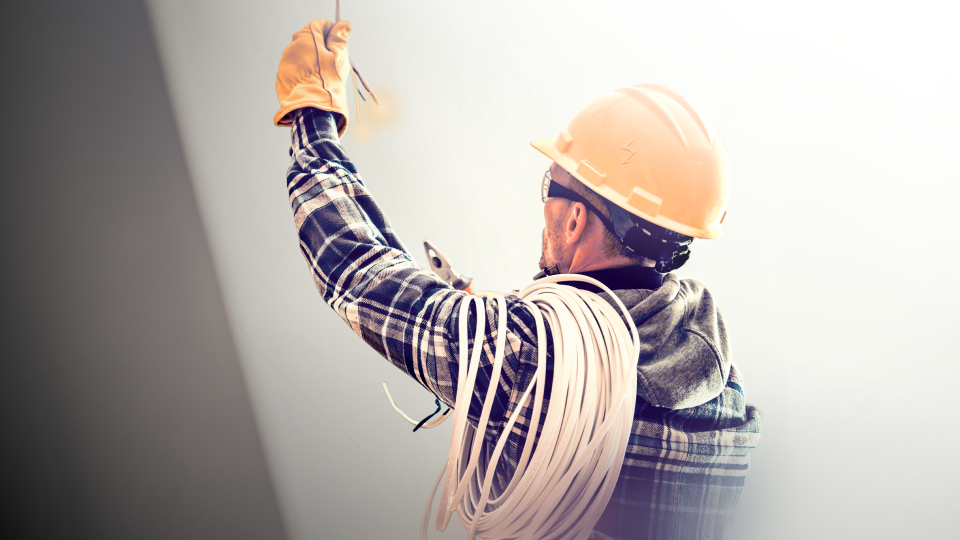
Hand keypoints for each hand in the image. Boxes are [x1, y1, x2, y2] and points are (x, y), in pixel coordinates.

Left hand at [273, 19, 351, 136]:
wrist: (313, 107)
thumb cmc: (328, 81)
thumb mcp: (339, 57)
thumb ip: (339, 38)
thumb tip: (343, 25)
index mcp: (306, 38)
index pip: (318, 25)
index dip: (330, 32)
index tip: (338, 42)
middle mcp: (291, 47)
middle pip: (308, 40)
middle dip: (320, 47)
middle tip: (333, 61)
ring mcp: (284, 63)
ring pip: (301, 56)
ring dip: (311, 61)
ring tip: (323, 76)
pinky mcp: (281, 78)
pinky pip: (294, 70)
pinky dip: (303, 73)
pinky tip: (313, 83)